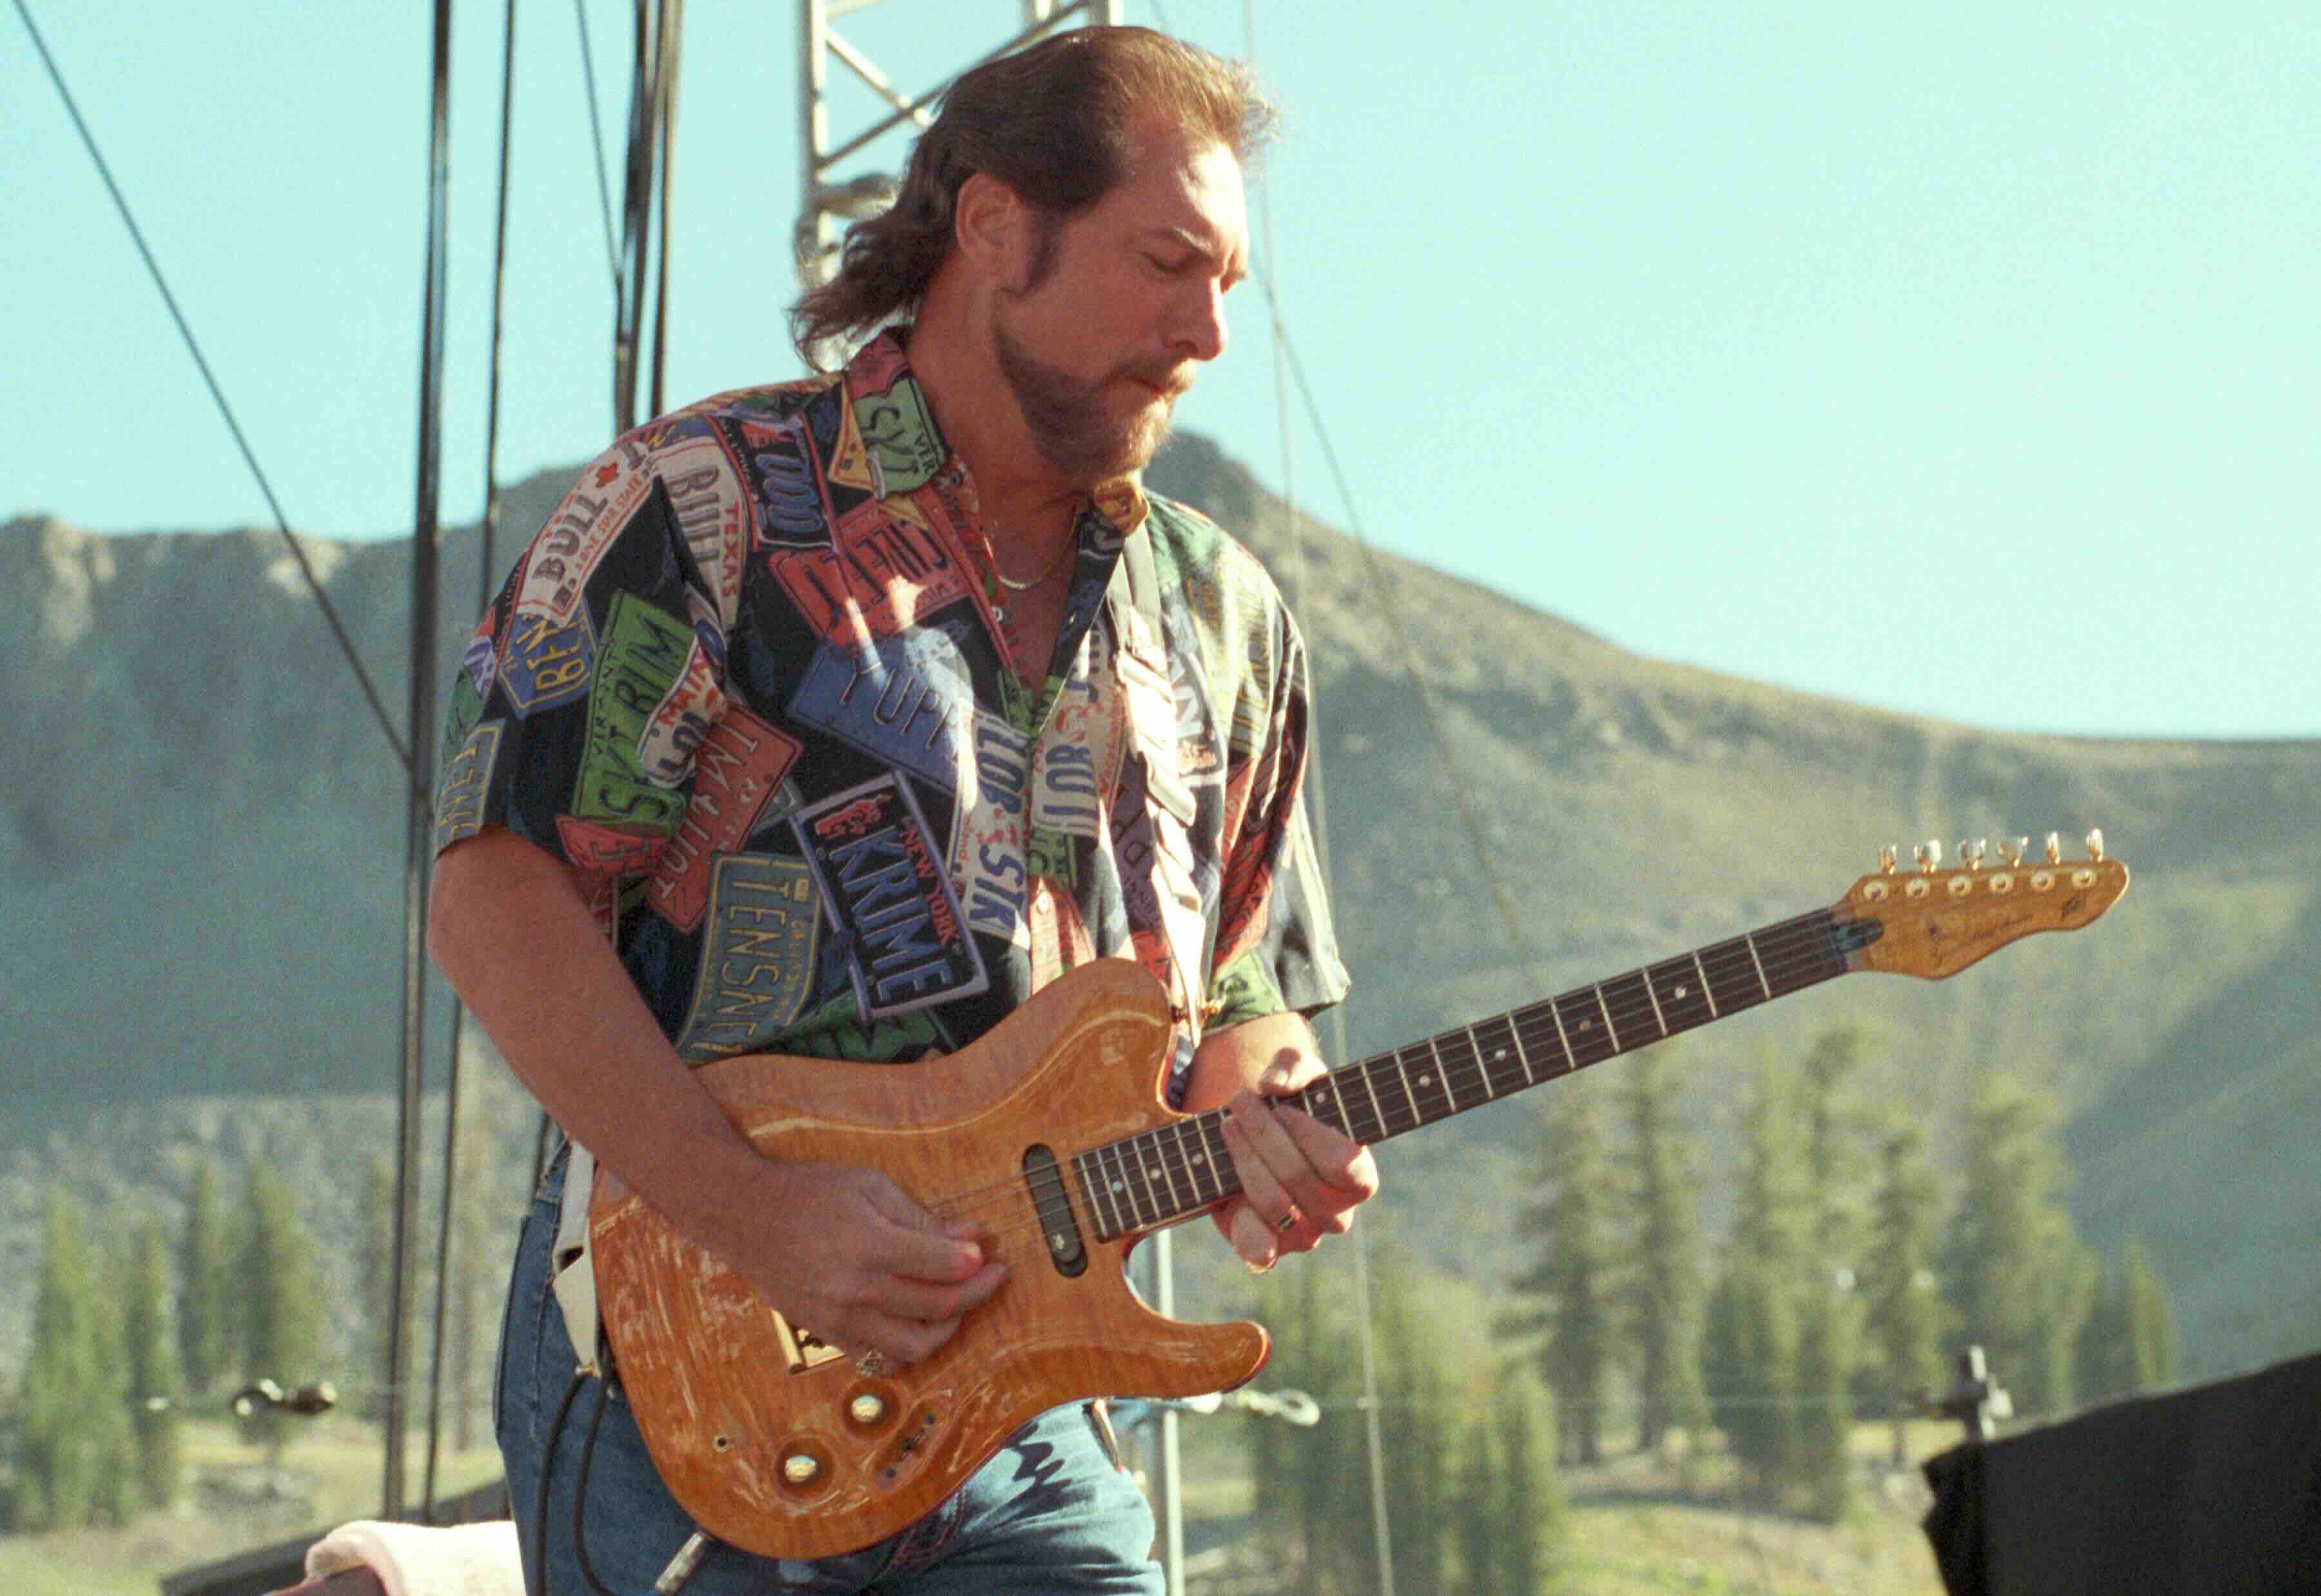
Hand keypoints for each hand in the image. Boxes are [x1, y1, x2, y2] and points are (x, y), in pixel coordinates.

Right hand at [725, 1160, 1008, 1369]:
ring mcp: (841, 1319)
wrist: (746, 1217)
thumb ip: (920, 1217)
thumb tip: (969, 1236)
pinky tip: (918, 1323)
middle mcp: (857, 1290)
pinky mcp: (828, 1334)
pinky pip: (880, 1358)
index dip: (976, 1263)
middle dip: (976, 1292)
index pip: (944, 1266)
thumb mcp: (869, 1186)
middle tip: (990, 1275)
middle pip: (938, 1307)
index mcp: (870, 1246)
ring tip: (956, 1303)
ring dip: (947, 1327)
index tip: (987, 1253)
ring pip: (915, 1344)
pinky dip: (907, 1347)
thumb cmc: (809, 1193)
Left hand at [1215, 1055, 1379, 1271]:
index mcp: (1359, 1177)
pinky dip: (1242, 1226)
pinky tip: (1226, 1196)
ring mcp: (1304, 1235)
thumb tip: (1275, 1085)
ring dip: (1244, 1158)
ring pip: (1273, 1202)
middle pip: (1299, 1177)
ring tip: (1228, 1124)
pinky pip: (1258, 1247)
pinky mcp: (1269, 1248)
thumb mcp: (1296, 1074)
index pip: (1344, 1164)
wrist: (1257, 1137)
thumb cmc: (1290, 1104)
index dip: (1308, 1133)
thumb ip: (1293, 1067)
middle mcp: (1338, 1214)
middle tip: (1240, 1101)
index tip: (1280, 1106)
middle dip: (1263, 1134)